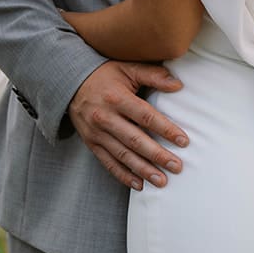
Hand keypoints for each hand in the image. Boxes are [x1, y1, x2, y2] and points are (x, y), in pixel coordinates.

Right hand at [68, 62, 187, 189]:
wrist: (70, 83)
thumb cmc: (105, 75)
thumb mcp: (127, 68)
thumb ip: (153, 75)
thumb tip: (178, 84)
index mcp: (117, 98)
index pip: (145, 116)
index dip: (165, 129)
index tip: (183, 141)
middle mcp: (105, 117)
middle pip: (135, 140)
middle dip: (157, 155)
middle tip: (177, 167)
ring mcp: (96, 133)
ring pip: (122, 155)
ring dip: (143, 170)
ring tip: (162, 181)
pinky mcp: (91, 143)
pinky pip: (108, 162)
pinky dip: (123, 175)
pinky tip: (139, 184)